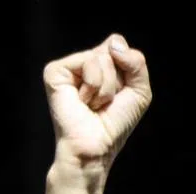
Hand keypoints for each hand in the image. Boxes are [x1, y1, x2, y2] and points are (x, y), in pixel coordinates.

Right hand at [43, 33, 151, 174]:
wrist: (96, 146)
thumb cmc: (115, 124)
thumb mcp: (139, 92)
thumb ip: (137, 63)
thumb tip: (114, 44)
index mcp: (100, 64)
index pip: (119, 44)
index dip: (127, 69)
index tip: (119, 95)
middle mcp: (83, 63)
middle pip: (112, 49)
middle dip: (117, 81)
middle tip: (104, 103)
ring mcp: (68, 67)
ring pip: (102, 58)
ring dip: (106, 88)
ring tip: (93, 105)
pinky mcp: (55, 72)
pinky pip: (88, 62)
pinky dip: (93, 86)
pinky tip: (82, 102)